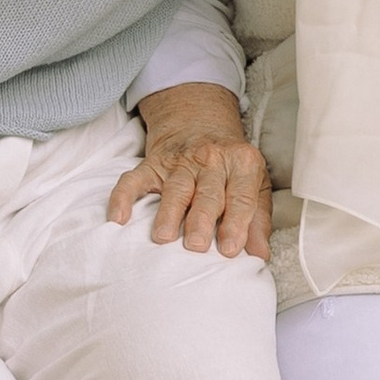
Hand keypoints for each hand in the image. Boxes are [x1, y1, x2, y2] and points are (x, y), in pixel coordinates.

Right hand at [111, 85, 271, 257]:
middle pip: (207, 193)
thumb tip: (260, 255)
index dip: (236, 223)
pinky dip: (123, 197)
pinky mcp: (152, 164)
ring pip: (175, 189)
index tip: (229, 249)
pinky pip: (134, 180)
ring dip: (169, 213)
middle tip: (196, 245)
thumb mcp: (255, 185)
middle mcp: (211, 160)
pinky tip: (119, 218)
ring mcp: (179, 162)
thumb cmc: (231, 166)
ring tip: (163, 237)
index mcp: (242, 163)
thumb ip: (258, 220)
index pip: (241, 197)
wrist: (199, 124)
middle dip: (201, 219)